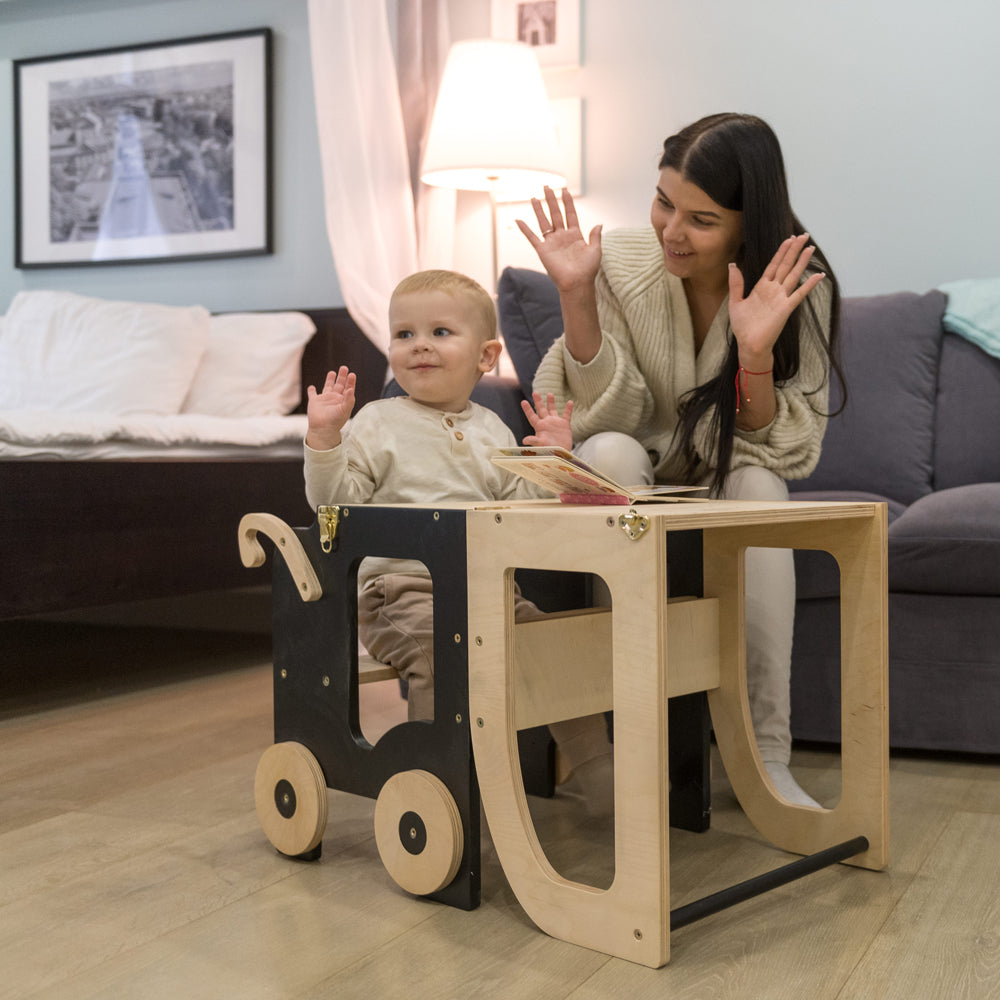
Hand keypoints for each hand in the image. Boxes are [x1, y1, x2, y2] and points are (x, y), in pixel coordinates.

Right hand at [305, 366, 355, 449]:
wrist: (323, 430)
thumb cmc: (335, 422)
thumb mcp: (344, 410)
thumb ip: (349, 400)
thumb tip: (351, 389)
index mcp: (343, 400)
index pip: (348, 388)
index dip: (350, 381)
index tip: (352, 374)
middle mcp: (334, 399)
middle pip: (339, 385)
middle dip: (342, 377)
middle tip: (344, 368)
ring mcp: (324, 400)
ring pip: (328, 387)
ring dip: (330, 380)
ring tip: (332, 372)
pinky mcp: (314, 402)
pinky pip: (313, 394)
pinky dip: (312, 391)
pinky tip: (312, 387)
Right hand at [516, 187, 602, 294]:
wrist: (576, 284)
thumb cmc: (587, 270)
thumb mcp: (596, 251)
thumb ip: (596, 236)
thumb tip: (599, 224)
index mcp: (575, 235)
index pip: (570, 214)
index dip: (567, 202)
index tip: (564, 189)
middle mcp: (562, 236)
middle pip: (555, 214)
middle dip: (551, 200)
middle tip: (547, 187)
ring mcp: (552, 243)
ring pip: (544, 222)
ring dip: (539, 210)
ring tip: (534, 197)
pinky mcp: (543, 251)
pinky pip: (532, 237)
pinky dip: (525, 229)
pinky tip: (518, 220)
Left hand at [521, 391, 573, 449]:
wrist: (561, 455)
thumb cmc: (549, 452)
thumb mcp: (541, 445)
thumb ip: (533, 441)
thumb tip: (524, 441)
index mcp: (539, 427)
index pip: (532, 416)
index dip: (527, 409)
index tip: (523, 401)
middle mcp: (546, 423)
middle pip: (541, 410)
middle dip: (538, 401)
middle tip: (535, 392)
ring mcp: (555, 423)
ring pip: (552, 410)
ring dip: (551, 402)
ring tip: (549, 394)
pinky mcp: (564, 425)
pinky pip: (566, 415)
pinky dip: (568, 409)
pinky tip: (570, 402)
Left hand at [728, 234, 825, 363]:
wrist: (749, 345)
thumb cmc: (742, 327)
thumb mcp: (735, 302)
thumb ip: (736, 284)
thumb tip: (732, 264)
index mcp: (761, 287)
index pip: (774, 265)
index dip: (781, 252)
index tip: (789, 239)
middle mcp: (773, 290)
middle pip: (786, 265)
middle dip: (794, 250)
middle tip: (804, 235)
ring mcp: (781, 298)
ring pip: (793, 275)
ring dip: (802, 262)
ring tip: (810, 248)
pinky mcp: (786, 308)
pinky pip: (799, 294)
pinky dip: (809, 285)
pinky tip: (818, 275)